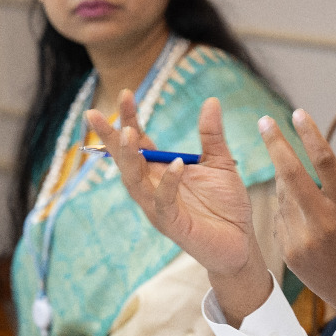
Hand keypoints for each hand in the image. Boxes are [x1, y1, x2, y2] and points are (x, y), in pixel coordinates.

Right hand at [90, 91, 272, 322]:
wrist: (241, 242)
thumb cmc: (226, 205)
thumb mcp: (221, 162)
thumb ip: (212, 134)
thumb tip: (211, 100)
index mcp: (160, 171)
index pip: (138, 142)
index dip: (129, 119)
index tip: (126, 94)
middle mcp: (153, 188)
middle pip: (125, 160)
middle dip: (111, 136)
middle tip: (94, 113)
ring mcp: (159, 208)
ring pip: (134, 181)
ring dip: (129, 157)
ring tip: (127, 132)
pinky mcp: (173, 224)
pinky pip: (164, 203)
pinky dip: (168, 183)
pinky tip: (176, 164)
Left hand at [259, 109, 335, 334]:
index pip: (324, 159)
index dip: (309, 133)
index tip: (297, 113)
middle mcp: (324, 222)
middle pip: (290, 174)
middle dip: (275, 144)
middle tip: (265, 121)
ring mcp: (303, 240)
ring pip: (283, 195)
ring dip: (284, 177)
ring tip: (293, 171)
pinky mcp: (290, 253)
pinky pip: (281, 217)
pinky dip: (287, 204)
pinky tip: (300, 206)